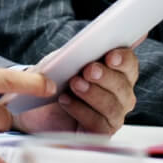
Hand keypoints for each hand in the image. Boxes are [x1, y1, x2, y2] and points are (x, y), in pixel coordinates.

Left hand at [13, 46, 138, 135]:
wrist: (32, 102)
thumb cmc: (55, 77)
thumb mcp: (65, 58)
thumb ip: (87, 46)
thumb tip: (113, 27)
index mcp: (117, 72)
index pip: (130, 64)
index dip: (123, 60)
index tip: (110, 56)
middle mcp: (120, 95)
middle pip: (124, 86)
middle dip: (105, 77)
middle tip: (88, 70)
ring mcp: (112, 116)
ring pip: (113, 107)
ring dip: (93, 93)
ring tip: (74, 84)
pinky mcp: (98, 134)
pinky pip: (98, 125)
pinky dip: (81, 111)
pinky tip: (66, 100)